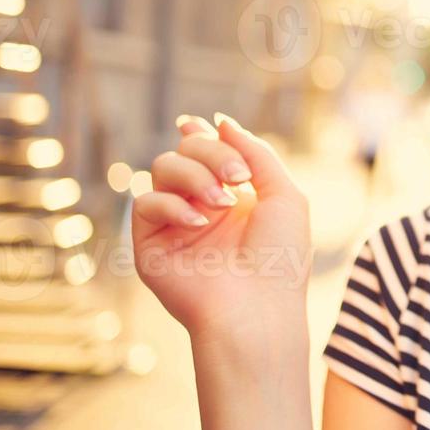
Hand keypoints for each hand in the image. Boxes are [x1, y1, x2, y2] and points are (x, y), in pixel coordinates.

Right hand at [131, 112, 311, 346]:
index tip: (203, 125)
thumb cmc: (280, 257)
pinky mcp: (150, 243)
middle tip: (237, 177)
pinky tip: (199, 223)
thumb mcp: (284, 194)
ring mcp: (174, 223)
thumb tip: (221, 122)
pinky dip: (173, 204)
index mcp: (234, 195)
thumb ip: (256, 153)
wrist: (256, 307)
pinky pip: (146, 201)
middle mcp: (201, 205)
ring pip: (163, 166)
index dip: (201, 134)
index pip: (205, 151)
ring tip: (223, 203)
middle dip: (212, 153)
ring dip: (196, 175)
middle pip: (185, 150)